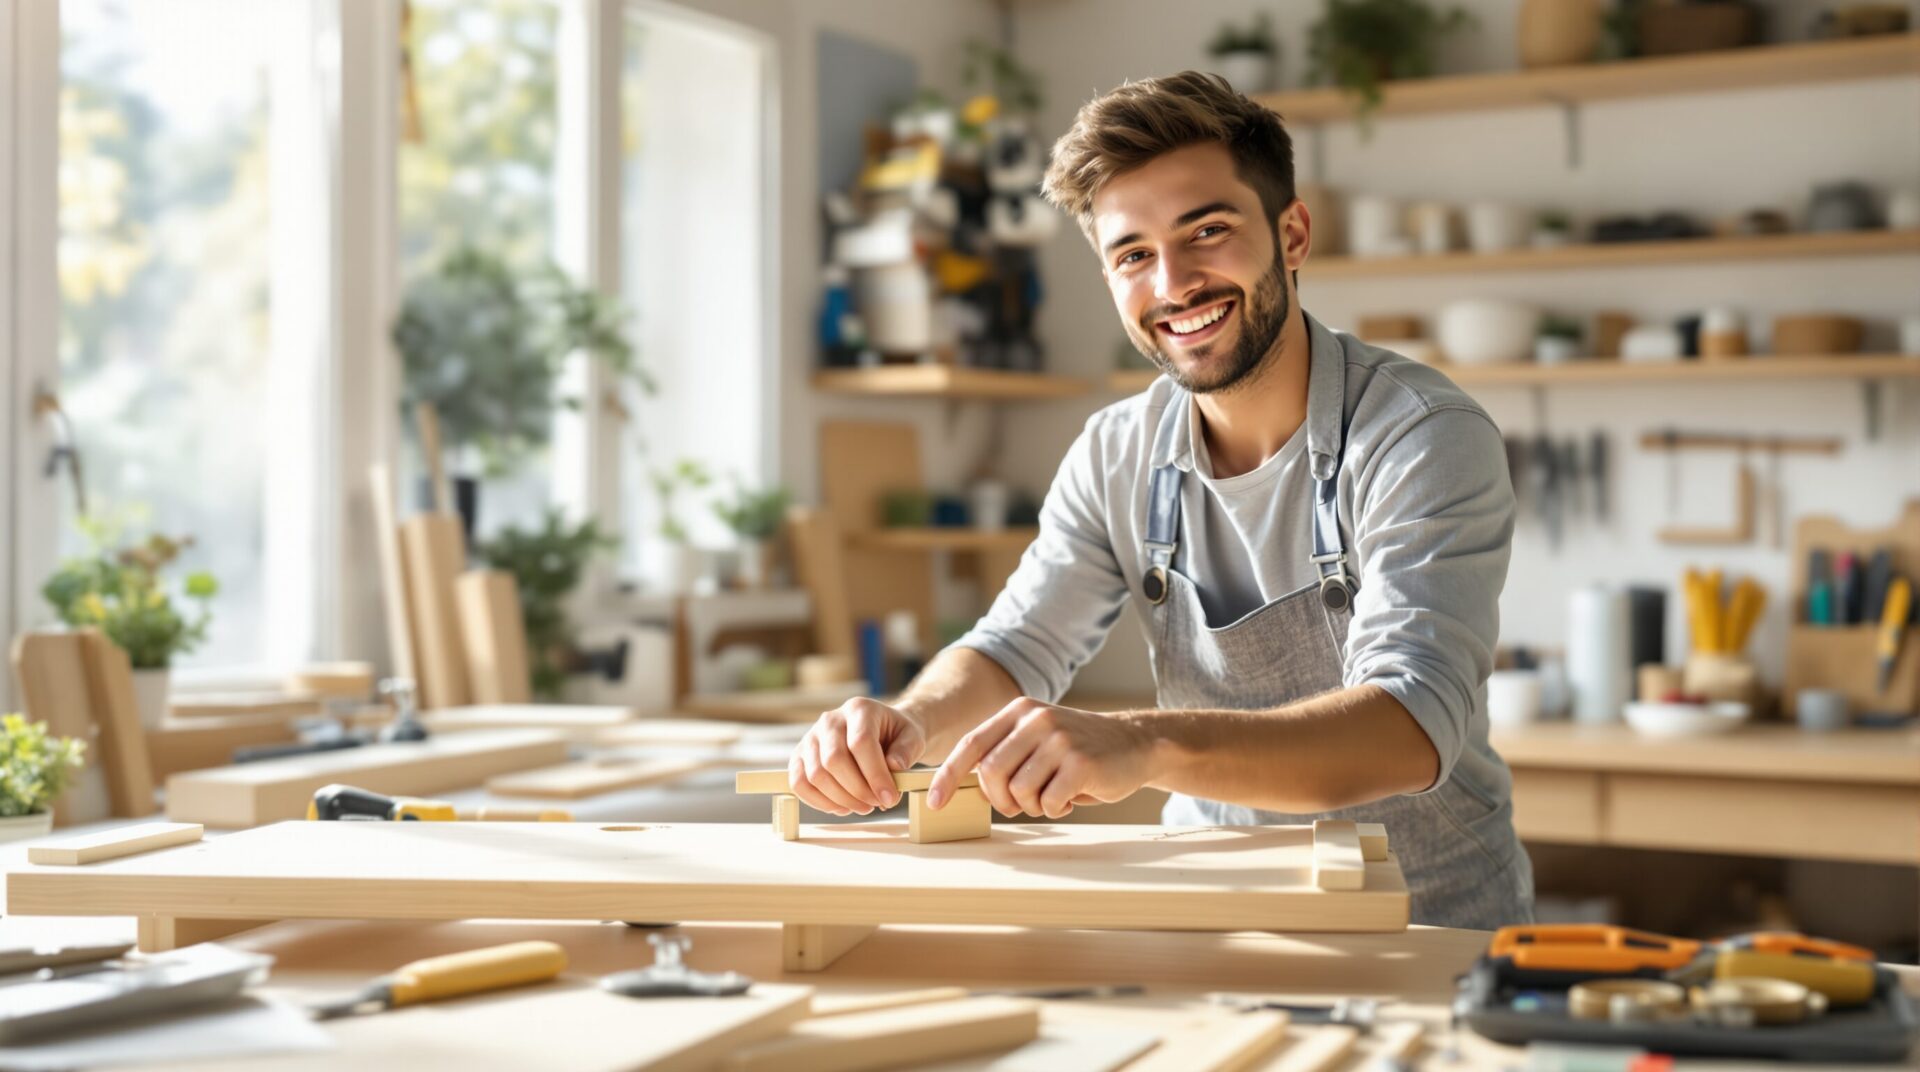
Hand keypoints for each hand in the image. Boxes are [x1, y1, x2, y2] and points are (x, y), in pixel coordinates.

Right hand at [788, 698, 927, 815]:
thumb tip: (894, 767)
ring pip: (815, 775)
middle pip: (834, 760)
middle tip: (877, 804)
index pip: (860, 742)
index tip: (890, 798)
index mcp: (859, 709)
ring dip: (841, 799)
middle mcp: (830, 719)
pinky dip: (819, 802)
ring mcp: (811, 737)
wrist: (882, 731)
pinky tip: (842, 807)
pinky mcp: (800, 755)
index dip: (875, 775)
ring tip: (863, 807)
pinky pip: (799, 783)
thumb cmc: (897, 735)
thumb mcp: (913, 737)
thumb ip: (907, 750)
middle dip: (857, 790)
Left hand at [928, 698, 1157, 818]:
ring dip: (1031, 806)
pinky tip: (1071, 797)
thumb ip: (1004, 753)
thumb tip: (961, 786)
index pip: (971, 744)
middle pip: (991, 773)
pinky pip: (1048, 802)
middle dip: (1000, 799)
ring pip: (1018, 791)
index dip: (947, 775)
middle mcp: (1036, 719)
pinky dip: (1055, 809)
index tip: (934, 802)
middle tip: (1018, 804)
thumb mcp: (1037, 738)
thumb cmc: (1077, 749)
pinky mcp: (1080, 762)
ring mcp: (1059, 739)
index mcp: (1019, 711)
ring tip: (1052, 796)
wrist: (1134, 743)